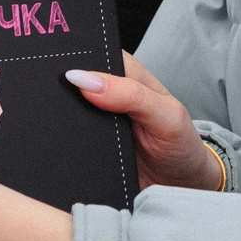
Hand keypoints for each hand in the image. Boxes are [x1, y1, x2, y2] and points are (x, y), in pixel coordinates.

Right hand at [64, 56, 222, 191]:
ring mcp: (95, 119)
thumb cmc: (180, 143)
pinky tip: (63, 144)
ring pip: (64, 111)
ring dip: (60, 117)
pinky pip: (67, 139)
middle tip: (60, 101)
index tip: (60, 70)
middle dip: (62, 89)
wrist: (179, 186)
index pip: (92, 54)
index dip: (74, 58)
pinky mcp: (88, 144)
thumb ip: (132, 95)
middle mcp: (106, 93)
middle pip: (72, 83)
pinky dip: (63, 141)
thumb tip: (85, 80)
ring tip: (63, 124)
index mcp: (126, 73)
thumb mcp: (166, 115)